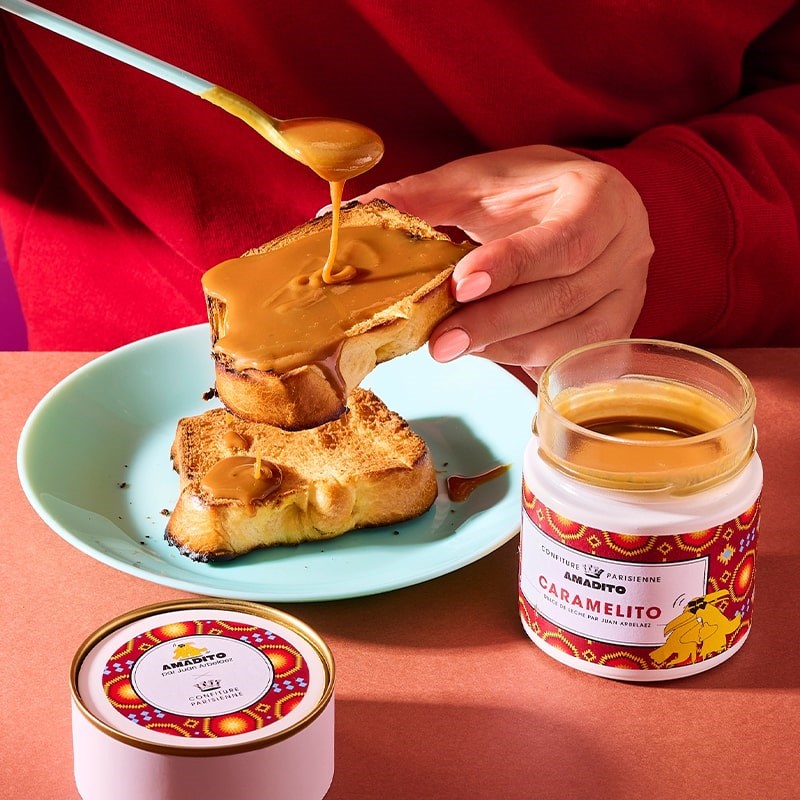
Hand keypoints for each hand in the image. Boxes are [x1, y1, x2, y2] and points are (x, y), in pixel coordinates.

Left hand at [358, 145, 652, 379]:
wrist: (585, 210)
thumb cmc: (528, 194)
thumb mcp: (479, 182)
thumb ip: (424, 197)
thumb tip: (351, 215)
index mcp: (600, 198)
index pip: (566, 239)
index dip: (513, 265)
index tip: (460, 284)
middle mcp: (627, 249)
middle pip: (563, 297)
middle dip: (494, 323)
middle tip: (439, 343)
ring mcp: (628, 295)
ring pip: (567, 338)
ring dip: (503, 347)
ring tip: (452, 345)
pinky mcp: (616, 331)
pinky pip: (569, 360)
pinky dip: (521, 359)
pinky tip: (485, 349)